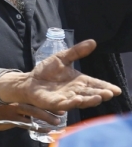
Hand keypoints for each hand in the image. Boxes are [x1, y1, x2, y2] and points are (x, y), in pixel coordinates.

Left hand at [0, 39, 120, 110]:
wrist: (29, 80)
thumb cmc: (46, 71)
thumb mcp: (61, 58)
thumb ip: (76, 52)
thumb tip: (93, 41)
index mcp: (79, 81)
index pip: (95, 84)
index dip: (106, 87)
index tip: (117, 90)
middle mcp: (75, 91)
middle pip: (90, 94)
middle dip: (101, 94)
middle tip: (110, 94)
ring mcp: (65, 98)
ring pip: (80, 101)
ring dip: (89, 100)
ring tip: (98, 98)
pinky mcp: (54, 103)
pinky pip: (64, 104)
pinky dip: (71, 103)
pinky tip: (77, 100)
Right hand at [0, 103, 60, 131]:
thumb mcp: (9, 103)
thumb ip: (22, 105)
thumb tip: (36, 110)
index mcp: (17, 96)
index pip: (35, 98)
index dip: (47, 100)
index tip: (60, 102)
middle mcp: (16, 101)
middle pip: (36, 104)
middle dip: (50, 108)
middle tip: (62, 112)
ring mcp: (14, 111)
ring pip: (33, 113)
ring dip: (47, 118)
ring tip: (57, 122)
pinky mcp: (11, 121)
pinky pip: (28, 124)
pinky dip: (39, 128)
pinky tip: (47, 130)